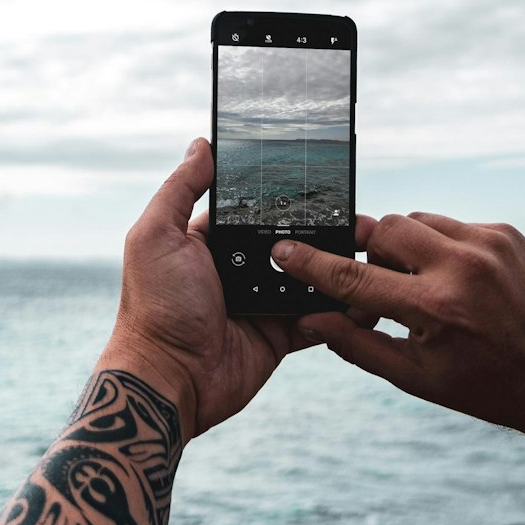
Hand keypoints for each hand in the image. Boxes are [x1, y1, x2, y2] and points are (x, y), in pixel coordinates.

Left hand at [100, 138, 376, 440]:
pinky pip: (317, 318)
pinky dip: (337, 311)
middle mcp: (238, 270)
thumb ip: (179, 189)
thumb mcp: (156, 237)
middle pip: (290, 242)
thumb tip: (202, 145)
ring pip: (309, 278)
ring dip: (334, 270)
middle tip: (355, 218)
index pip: (254, 210)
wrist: (170, 379)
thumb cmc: (155, 307)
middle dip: (319, 232)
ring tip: (369, 253)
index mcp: (210, 242)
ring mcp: (262, 303)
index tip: (317, 179)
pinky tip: (361, 296)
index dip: (282, 197)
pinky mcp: (281, 335)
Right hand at [270, 213, 524, 436]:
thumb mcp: (417, 378)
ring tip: (421, 287)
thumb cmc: (487, 384)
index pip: (355, 277)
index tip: (285, 249)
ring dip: (404, 248)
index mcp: (435, 309)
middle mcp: (461, 267)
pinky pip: (450, 224)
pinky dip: (439, 247)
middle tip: (380, 288)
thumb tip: (313, 318)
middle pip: (381, 230)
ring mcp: (487, 244)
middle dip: (370, 254)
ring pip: (415, 221)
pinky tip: (454, 281)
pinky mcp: (505, 233)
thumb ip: (358, 344)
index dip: (312, 263)